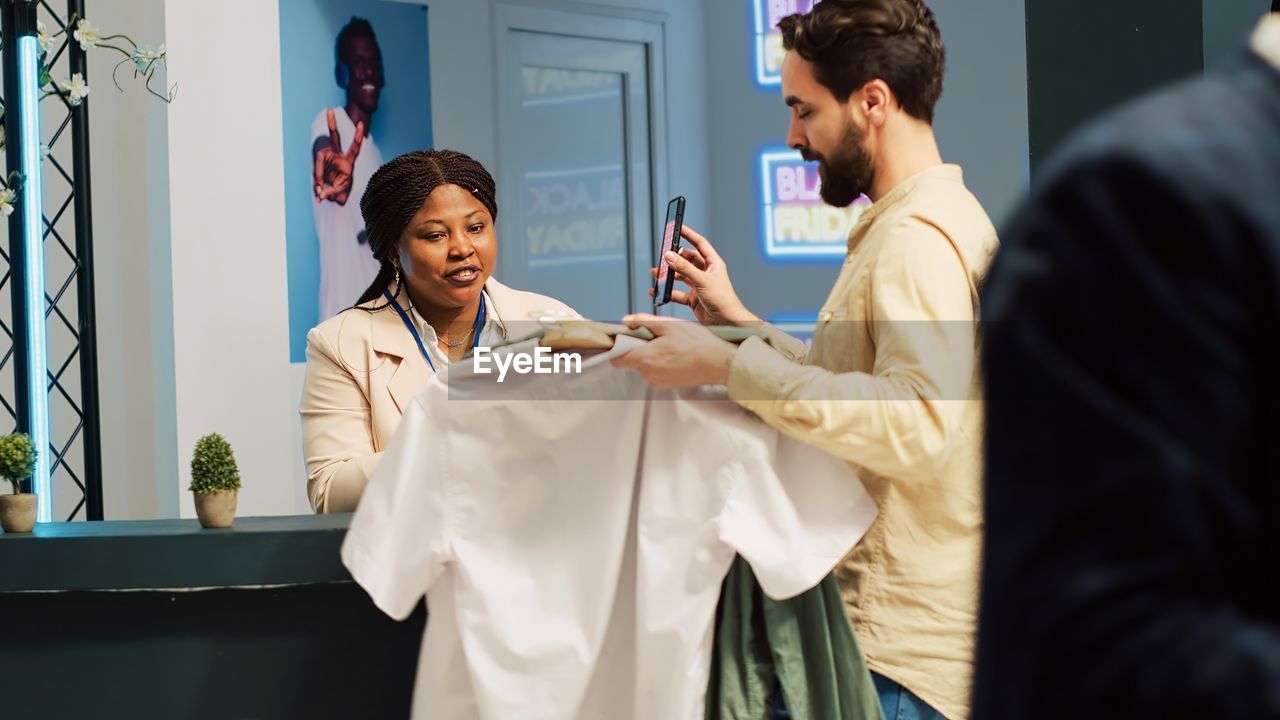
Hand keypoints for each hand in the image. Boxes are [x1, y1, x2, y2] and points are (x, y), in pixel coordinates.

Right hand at [313, 108, 364, 205]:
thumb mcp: (341, 190)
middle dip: (331, 124)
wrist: (334, 187)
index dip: (358, 137)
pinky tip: (319, 193)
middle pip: (335, 137)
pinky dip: (317, 184)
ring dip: (319, 179)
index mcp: (349, 160)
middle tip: (329, 110)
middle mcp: (338, 154)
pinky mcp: (319, 162)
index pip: (355, 147)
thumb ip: (332, 191)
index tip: (361, 124)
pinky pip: (316, 173)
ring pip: (319, 162)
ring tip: (321, 193)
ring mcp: (327, 156)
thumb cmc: (341, 186)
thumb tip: (320, 195)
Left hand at [610, 314, 736, 388]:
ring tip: (672, 346)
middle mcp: (648, 374)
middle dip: (641, 348)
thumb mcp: (669, 324)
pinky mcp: (669, 385)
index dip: (619, 347)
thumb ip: (643, 322)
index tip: (626, 338)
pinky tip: (678, 355)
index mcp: (645, 358)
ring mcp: (659, 382)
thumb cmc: (697, 343)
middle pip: (633, 360)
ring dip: (653, 355)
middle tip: (659, 337)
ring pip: (646, 366)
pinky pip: (658, 372)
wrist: (719, 363)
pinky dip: (663, 363)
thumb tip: (626, 321)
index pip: (617, 358)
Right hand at [649, 225, 757, 325]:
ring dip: (669, 274)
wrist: (727, 323)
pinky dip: (668, 292)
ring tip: (657, 273)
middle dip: (674, 258)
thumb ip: (685, 268)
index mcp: (713, 264)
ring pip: (680, 276)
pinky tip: (659, 293)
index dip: (688, 234)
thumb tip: (669, 255)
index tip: (677, 227)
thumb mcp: (703, 280)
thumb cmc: (723, 300)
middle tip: (662, 255)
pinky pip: (677, 293)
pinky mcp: (693, 299)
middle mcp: (706, 273)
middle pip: (687, 260)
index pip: (700, 244)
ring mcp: (699, 286)